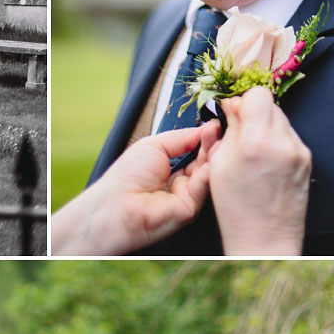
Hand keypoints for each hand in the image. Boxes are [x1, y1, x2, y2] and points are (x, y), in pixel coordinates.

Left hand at [50, 124, 212, 255]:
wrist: (115, 203)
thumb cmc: (126, 176)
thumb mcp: (154, 145)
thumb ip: (182, 137)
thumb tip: (206, 128)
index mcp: (170, 168)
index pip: (196, 151)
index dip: (205, 138)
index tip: (214, 124)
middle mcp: (180, 183)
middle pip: (205, 161)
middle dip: (213, 143)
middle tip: (218, 129)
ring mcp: (187, 196)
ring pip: (208, 173)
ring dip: (214, 153)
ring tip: (218, 138)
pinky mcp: (190, 209)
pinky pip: (204, 186)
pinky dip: (211, 169)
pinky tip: (214, 153)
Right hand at [207, 85, 311, 254]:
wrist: (265, 238)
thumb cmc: (238, 210)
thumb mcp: (219, 166)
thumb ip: (230, 131)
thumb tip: (234, 106)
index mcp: (257, 142)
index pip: (258, 95)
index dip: (243, 102)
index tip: (235, 114)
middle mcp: (283, 142)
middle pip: (271, 105)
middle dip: (254, 115)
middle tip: (241, 136)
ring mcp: (299, 151)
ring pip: (282, 120)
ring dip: (266, 128)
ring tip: (254, 154)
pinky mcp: (307, 159)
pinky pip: (290, 138)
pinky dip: (277, 142)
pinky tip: (266, 163)